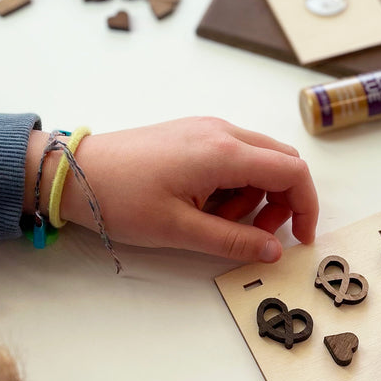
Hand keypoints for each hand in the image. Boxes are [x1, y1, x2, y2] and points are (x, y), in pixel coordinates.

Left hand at [25, 118, 317, 261]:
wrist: (74, 172)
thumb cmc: (121, 199)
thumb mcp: (180, 230)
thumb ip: (234, 241)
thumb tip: (273, 252)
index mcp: (224, 152)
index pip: (292, 171)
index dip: (306, 206)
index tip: (300, 239)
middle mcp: (222, 131)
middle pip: (281, 161)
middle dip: (281, 201)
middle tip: (255, 234)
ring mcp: (207, 128)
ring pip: (258, 159)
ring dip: (254, 195)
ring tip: (217, 221)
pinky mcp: (193, 134)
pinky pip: (234, 155)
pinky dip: (235, 183)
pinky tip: (206, 204)